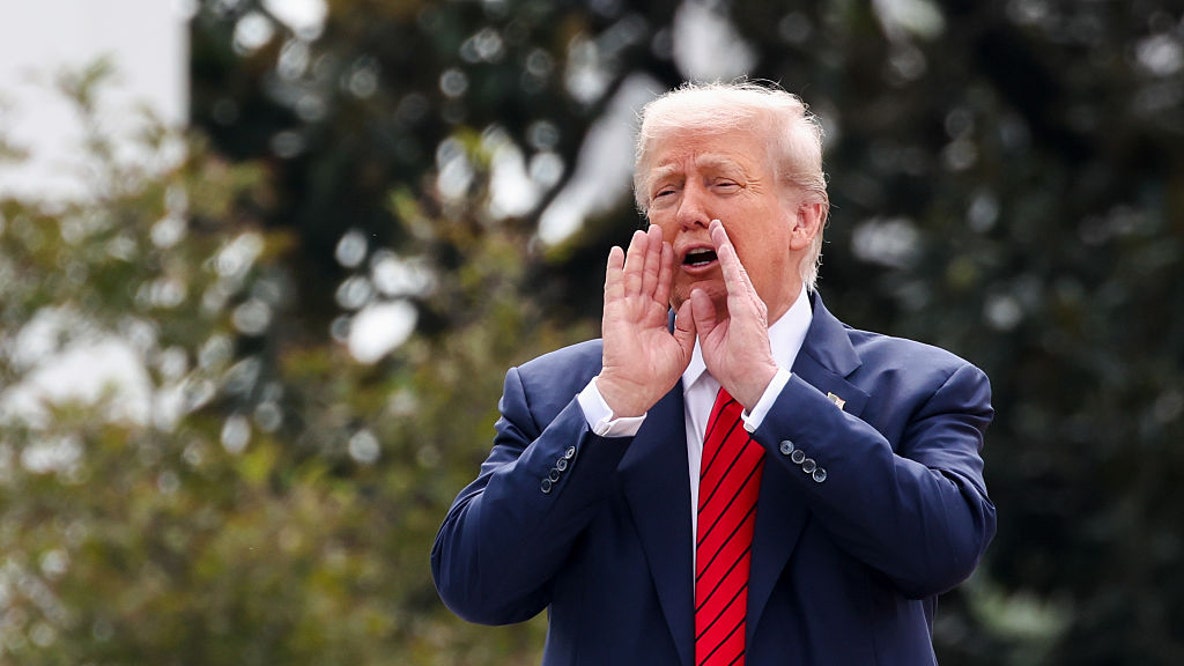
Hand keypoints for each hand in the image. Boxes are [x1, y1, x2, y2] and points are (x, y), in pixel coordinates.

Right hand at [597, 225, 695, 416]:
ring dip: (637, 254)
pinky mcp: (614, 313)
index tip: (673, 247)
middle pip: (647, 274)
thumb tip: (695, 300)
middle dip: (653, 252)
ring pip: (633, 275)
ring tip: (642, 233)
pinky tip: (617, 251)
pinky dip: (615, 268)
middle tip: (658, 230)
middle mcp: (640, 310)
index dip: (667, 266)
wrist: (637, 390)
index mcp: (656, 317)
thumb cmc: (657, 376)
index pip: (663, 285)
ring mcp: (626, 310)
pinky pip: (614, 286)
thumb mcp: (682, 348)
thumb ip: (688, 324)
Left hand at [688, 220, 778, 409]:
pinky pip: (736, 281)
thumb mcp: (711, 339)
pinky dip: (729, 262)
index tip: (712, 242)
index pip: (727, 279)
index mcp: (739, 310)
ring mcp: (750, 304)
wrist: (754, 384)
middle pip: (733, 269)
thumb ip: (704, 316)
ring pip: (735, 269)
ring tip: (717, 226)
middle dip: (724, 245)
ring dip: (726, 247)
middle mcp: (747, 303)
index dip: (720, 260)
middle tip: (715, 224)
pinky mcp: (748, 309)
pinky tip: (722, 247)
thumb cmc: (735, 367)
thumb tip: (697, 294)